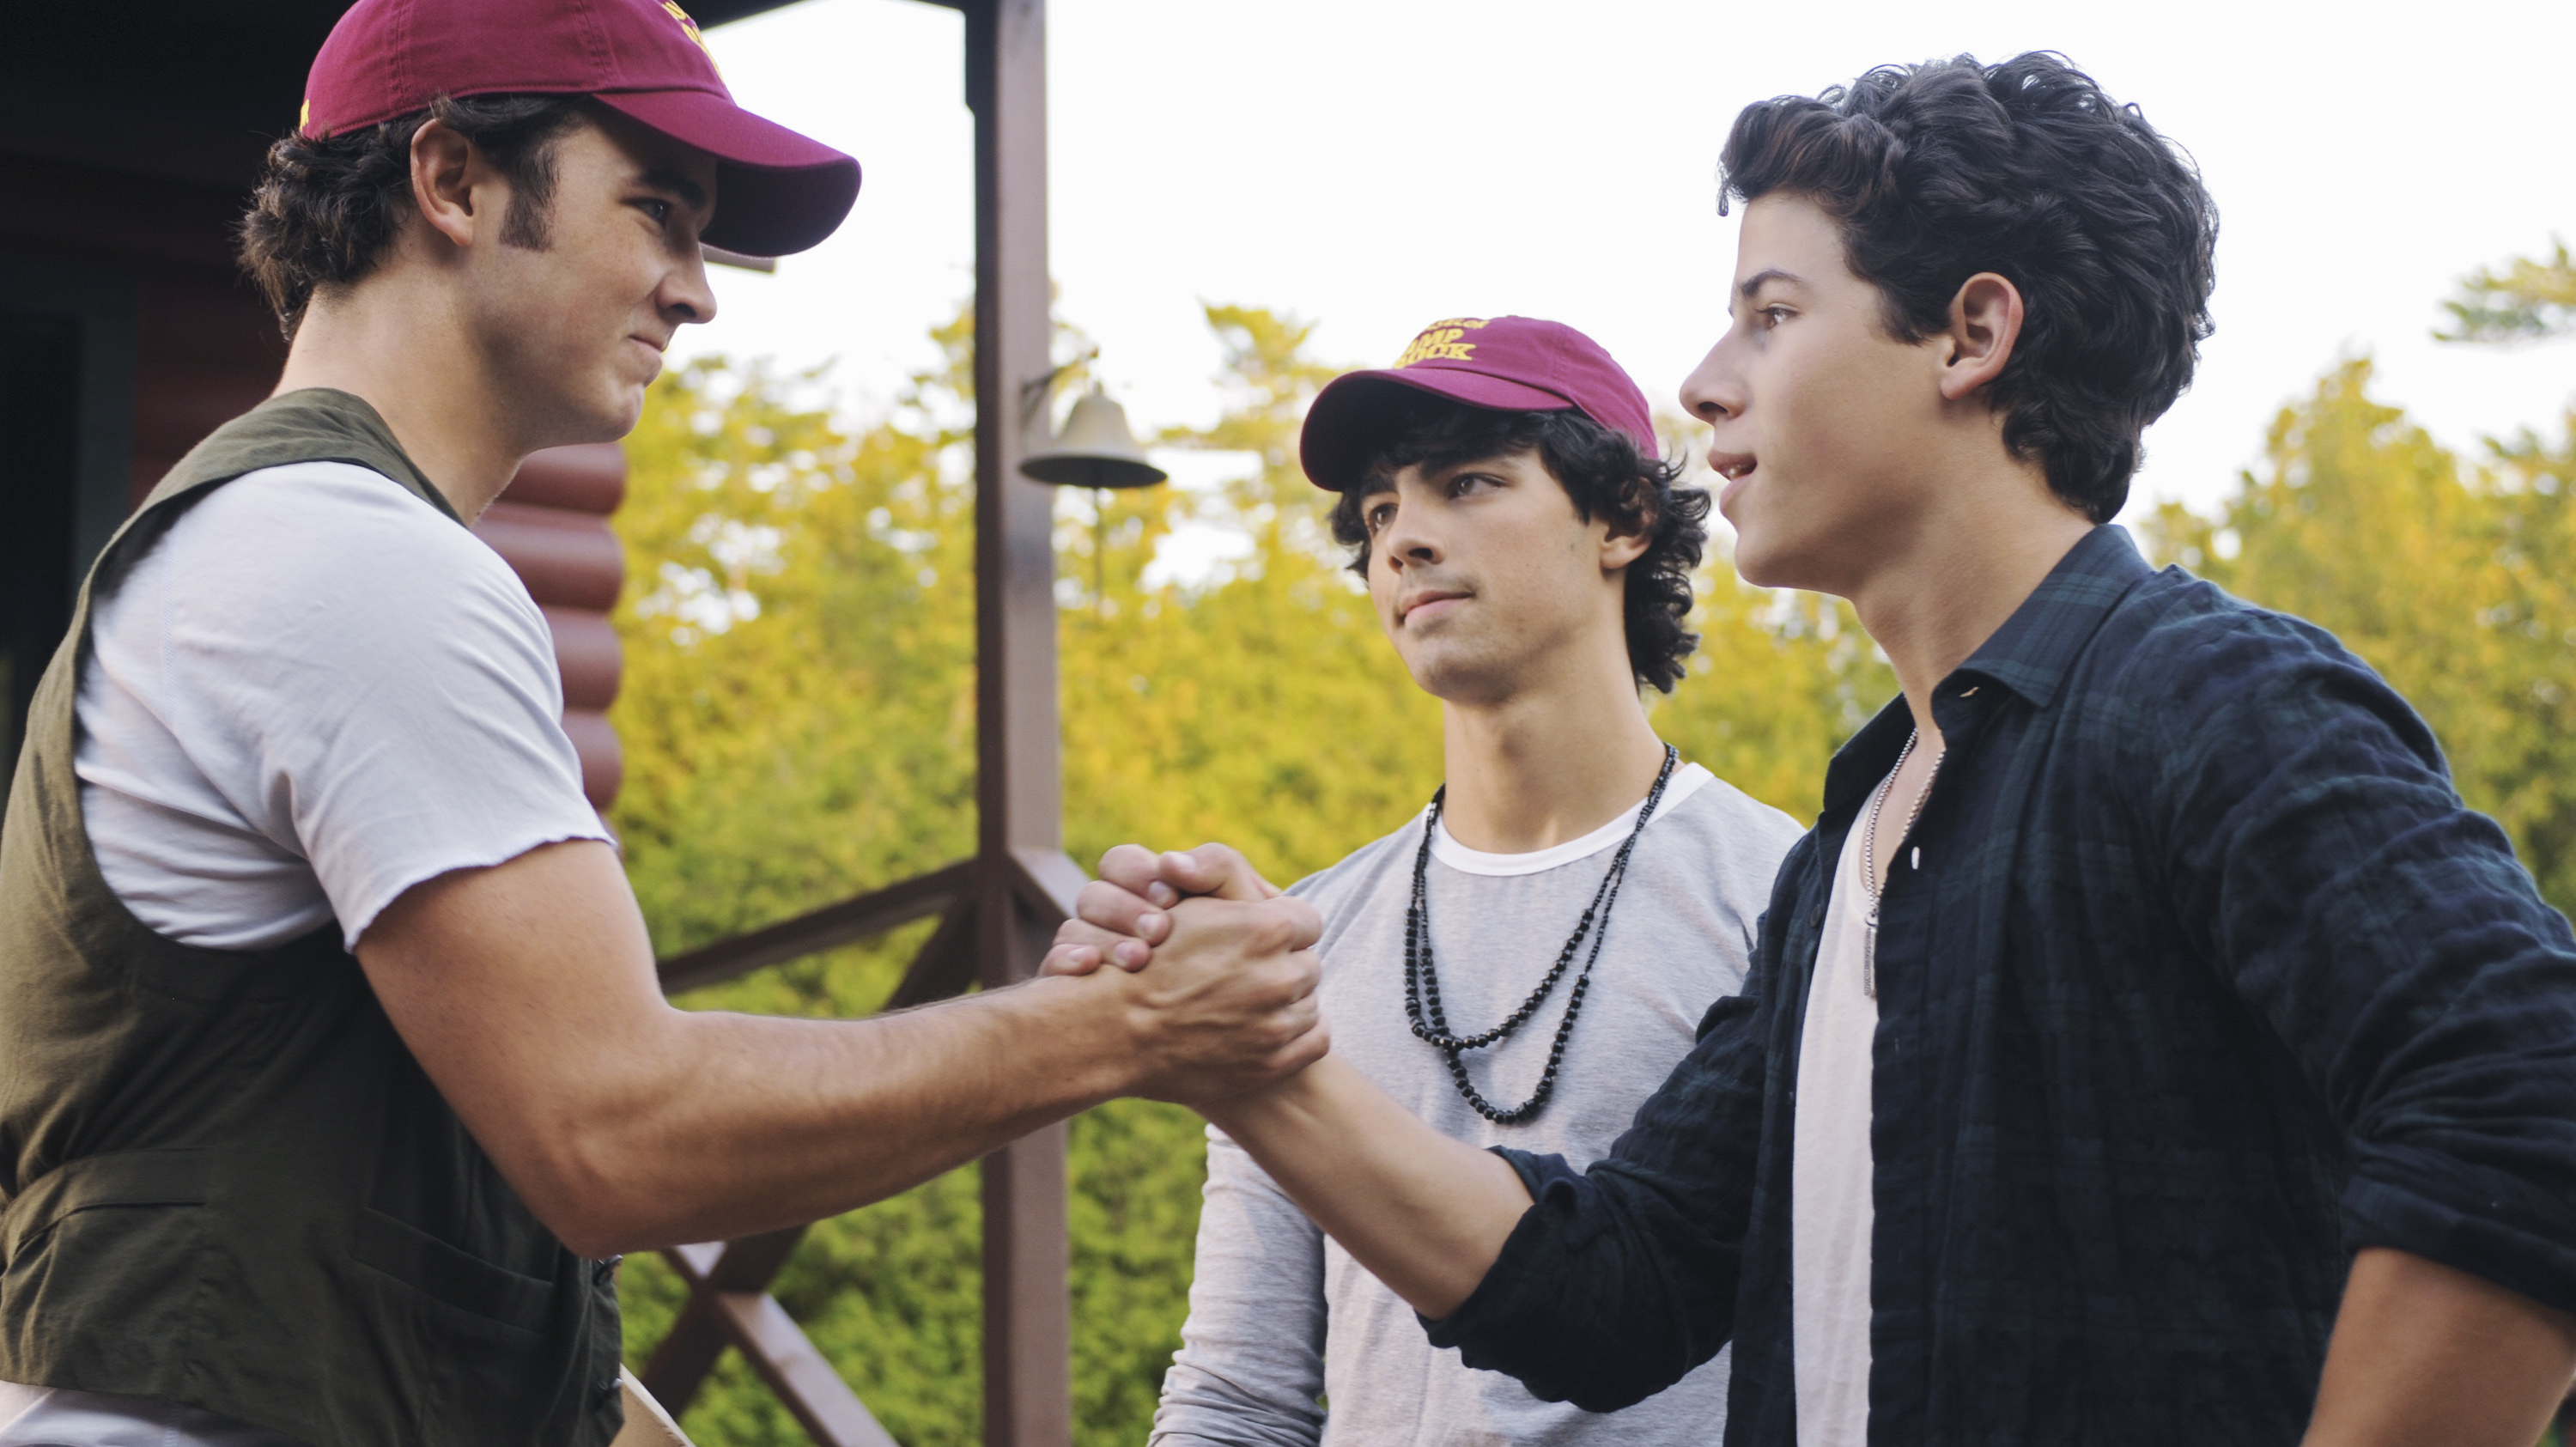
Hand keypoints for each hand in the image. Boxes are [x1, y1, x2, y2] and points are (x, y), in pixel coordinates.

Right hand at [1043, 843, 1281, 975]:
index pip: (1121, 864)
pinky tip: (1090, 967)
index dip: (1140, 875)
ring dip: (1103, 938)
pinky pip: (1055, 966)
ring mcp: (1092, 956)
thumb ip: (1220, 870)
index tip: (1169, 897)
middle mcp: (1113, 922)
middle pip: (1092, 894)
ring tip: (1138, 959)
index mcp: (1147, 892)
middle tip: (1157, 930)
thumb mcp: (1245, 910)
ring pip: (1072, 927)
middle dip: (1123, 909)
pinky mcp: (1076, 992)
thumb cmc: (1249, 960)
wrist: (1226, 1034)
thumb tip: (1172, 863)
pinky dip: (1068, 960)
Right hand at [1101, 892, 1329, 1105]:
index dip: (1282, 926)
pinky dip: (1297, 1034)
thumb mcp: (1185, 900)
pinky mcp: (1272, 1063)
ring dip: (1287, 1001)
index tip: (1260, 936)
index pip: (1307, 920)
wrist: (1112, 1030)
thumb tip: (1261, 888)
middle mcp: (1279, 976)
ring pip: (1310, 1003)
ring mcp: (1276, 1025)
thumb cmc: (1146, 958)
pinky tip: (1268, 1027)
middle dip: (1285, 964)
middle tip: (1249, 970)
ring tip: (1248, 1000)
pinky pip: (1315, 1039)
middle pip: (1309, 964)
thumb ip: (1226, 876)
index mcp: (1267, 928)